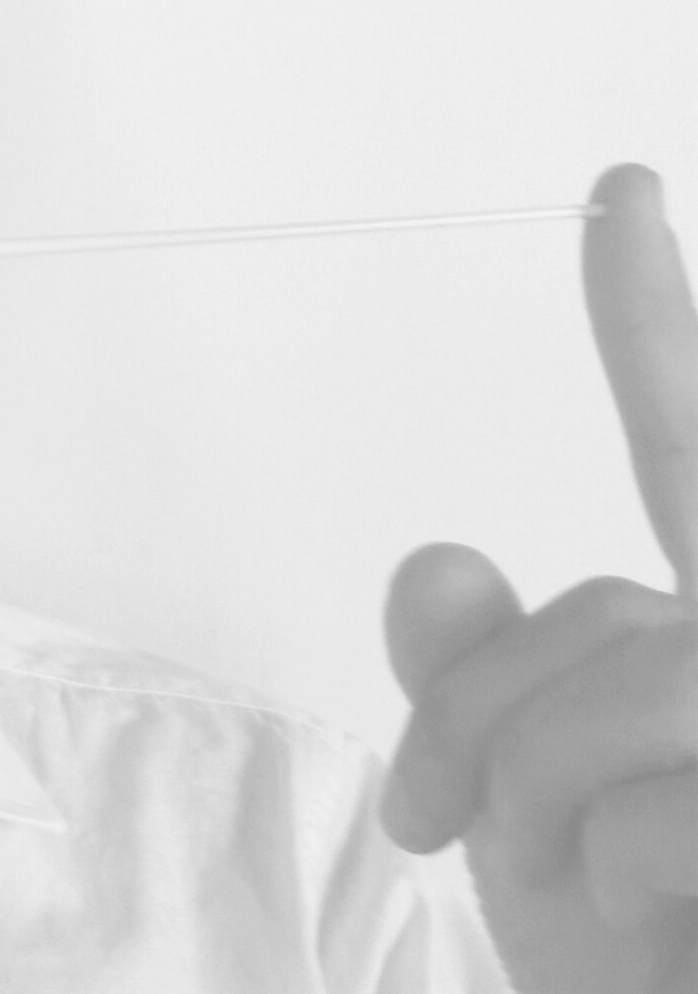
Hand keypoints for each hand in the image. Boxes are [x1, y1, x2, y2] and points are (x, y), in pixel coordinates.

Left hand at [382, 163, 697, 991]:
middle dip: (471, 721)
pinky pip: (645, 815)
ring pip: (597, 703)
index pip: (680, 444)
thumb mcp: (516, 816)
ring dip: (532, 820)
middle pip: (577, 612)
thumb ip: (471, 678)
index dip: (649, 318)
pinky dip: (607, 885)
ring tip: (598, 898)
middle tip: (431, 824)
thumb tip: (440, 555)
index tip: (617, 187)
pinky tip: (672, 927)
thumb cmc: (637, 955)